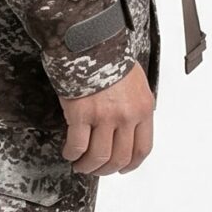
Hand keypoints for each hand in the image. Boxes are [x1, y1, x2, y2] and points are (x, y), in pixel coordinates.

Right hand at [57, 61, 154, 175]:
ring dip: (88, 166)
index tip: (124, 168)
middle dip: (106, 169)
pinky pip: (77, 145)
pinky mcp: (81, 114)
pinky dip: (72, 154)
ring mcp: (104, 116)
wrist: (90, 42)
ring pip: (98, 156)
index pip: (142, 148)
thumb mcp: (135, 83)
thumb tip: (126, 129)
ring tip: (80, 164)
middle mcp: (126, 116)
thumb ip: (134, 107)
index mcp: (142, 108)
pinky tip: (69, 152)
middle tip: (96, 169)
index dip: (131, 164)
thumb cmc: (110, 57)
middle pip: (119, 157)